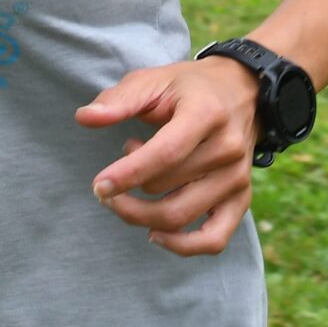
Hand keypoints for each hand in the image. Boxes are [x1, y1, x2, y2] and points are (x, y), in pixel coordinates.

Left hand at [75, 59, 261, 255]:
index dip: (128, 174)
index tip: (99, 185)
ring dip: (141, 213)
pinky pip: (214, 240)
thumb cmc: (189, 88)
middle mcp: (227, 148)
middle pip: (166, 189)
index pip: (165, 154)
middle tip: (112, 178)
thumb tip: (85, 118)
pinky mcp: (241, 198)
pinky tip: (154, 234)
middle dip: (126, 192)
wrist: (242, 91)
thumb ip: (119, 100)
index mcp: (206, 114)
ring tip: (132, 190)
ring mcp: (237, 177)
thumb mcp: (154, 80)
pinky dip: (182, 246)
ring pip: (180, 216)